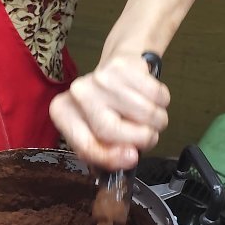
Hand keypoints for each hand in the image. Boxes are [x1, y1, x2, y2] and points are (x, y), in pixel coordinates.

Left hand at [49, 54, 169, 169]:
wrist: (120, 73)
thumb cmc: (108, 109)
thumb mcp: (99, 138)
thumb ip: (108, 154)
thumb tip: (130, 157)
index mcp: (62, 113)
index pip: (85, 145)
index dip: (112, 158)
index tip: (131, 158)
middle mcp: (76, 92)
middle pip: (110, 130)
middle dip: (140, 139)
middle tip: (147, 136)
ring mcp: (100, 77)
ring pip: (142, 112)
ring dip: (157, 121)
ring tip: (150, 117)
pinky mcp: (123, 66)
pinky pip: (156, 94)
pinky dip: (162, 102)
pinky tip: (151, 98)